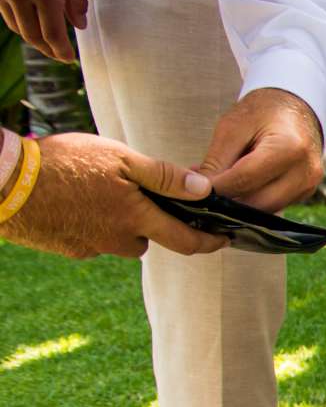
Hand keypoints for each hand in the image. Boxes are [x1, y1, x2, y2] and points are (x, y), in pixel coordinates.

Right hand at [1, 0, 87, 62]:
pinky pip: (6, 14)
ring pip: (17, 27)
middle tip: (60, 54)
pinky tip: (33, 23)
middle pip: (32, 35)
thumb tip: (79, 25)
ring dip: (33, 38)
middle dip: (47, 49)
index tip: (68, 58)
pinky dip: (21, 23)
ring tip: (49, 42)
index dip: (60, 50)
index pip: (52, 32)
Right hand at [3, 133, 226, 259]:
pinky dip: (93, 224)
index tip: (223, 238)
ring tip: (103, 193)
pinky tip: (78, 201)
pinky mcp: (68, 248)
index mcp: (136, 218)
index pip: (186, 241)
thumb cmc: (64, 164)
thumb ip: (164, 176)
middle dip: (153, 223)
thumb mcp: (120, 158)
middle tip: (142, 198)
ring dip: (121, 223)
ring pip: (120, 239)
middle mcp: (117, 240)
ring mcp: (91, 247)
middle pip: (149, 238)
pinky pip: (92, 239)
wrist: (7, 183)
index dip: (209, 242)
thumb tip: (204, 191)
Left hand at [198, 88, 323, 211]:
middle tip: (201, 193)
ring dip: (239, 205)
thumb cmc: (263, 112)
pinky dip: (252, 201)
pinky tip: (237, 188)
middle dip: (226, 201)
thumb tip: (197, 189)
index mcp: (288, 148)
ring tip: (218, 188)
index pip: (244, 179)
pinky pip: (274, 206)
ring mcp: (309, 185)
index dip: (216, 188)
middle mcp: (305, 171)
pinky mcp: (305, 193)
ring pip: (265, 210)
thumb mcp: (232, 128)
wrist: (294, 108)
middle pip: (257, 202)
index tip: (192, 189)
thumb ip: (216, 161)